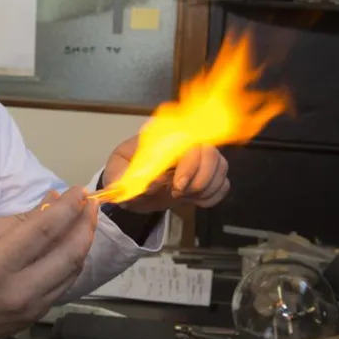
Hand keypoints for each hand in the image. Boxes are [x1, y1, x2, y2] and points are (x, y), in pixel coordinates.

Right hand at [0, 187, 97, 338]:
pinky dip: (71, 264)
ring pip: (72, 272)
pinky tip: (71, 246)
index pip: (45, 230)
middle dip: (85, 226)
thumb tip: (52, 204)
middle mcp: (20, 289)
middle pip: (68, 254)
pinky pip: (62, 286)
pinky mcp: (35, 318)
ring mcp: (30, 308)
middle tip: (91, 205)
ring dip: (83, 244)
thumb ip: (17, 221)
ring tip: (85, 222)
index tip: (80, 191)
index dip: (67, 208)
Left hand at [103, 139, 229, 211]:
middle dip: (198, 179)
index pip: (190, 138)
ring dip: (203, 189)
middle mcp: (186, 144)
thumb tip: (153, 182)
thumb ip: (126, 177)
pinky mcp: (208, 177)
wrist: (133, 191)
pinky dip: (210, 196)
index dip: (189, 163)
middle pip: (211, 153)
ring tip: (181, 196)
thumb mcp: (115, 173)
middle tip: (176, 193)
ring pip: (221, 168)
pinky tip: (192, 200)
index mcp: (164, 138)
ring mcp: (200, 160)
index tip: (176, 185)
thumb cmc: (125, 175)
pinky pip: (223, 185)